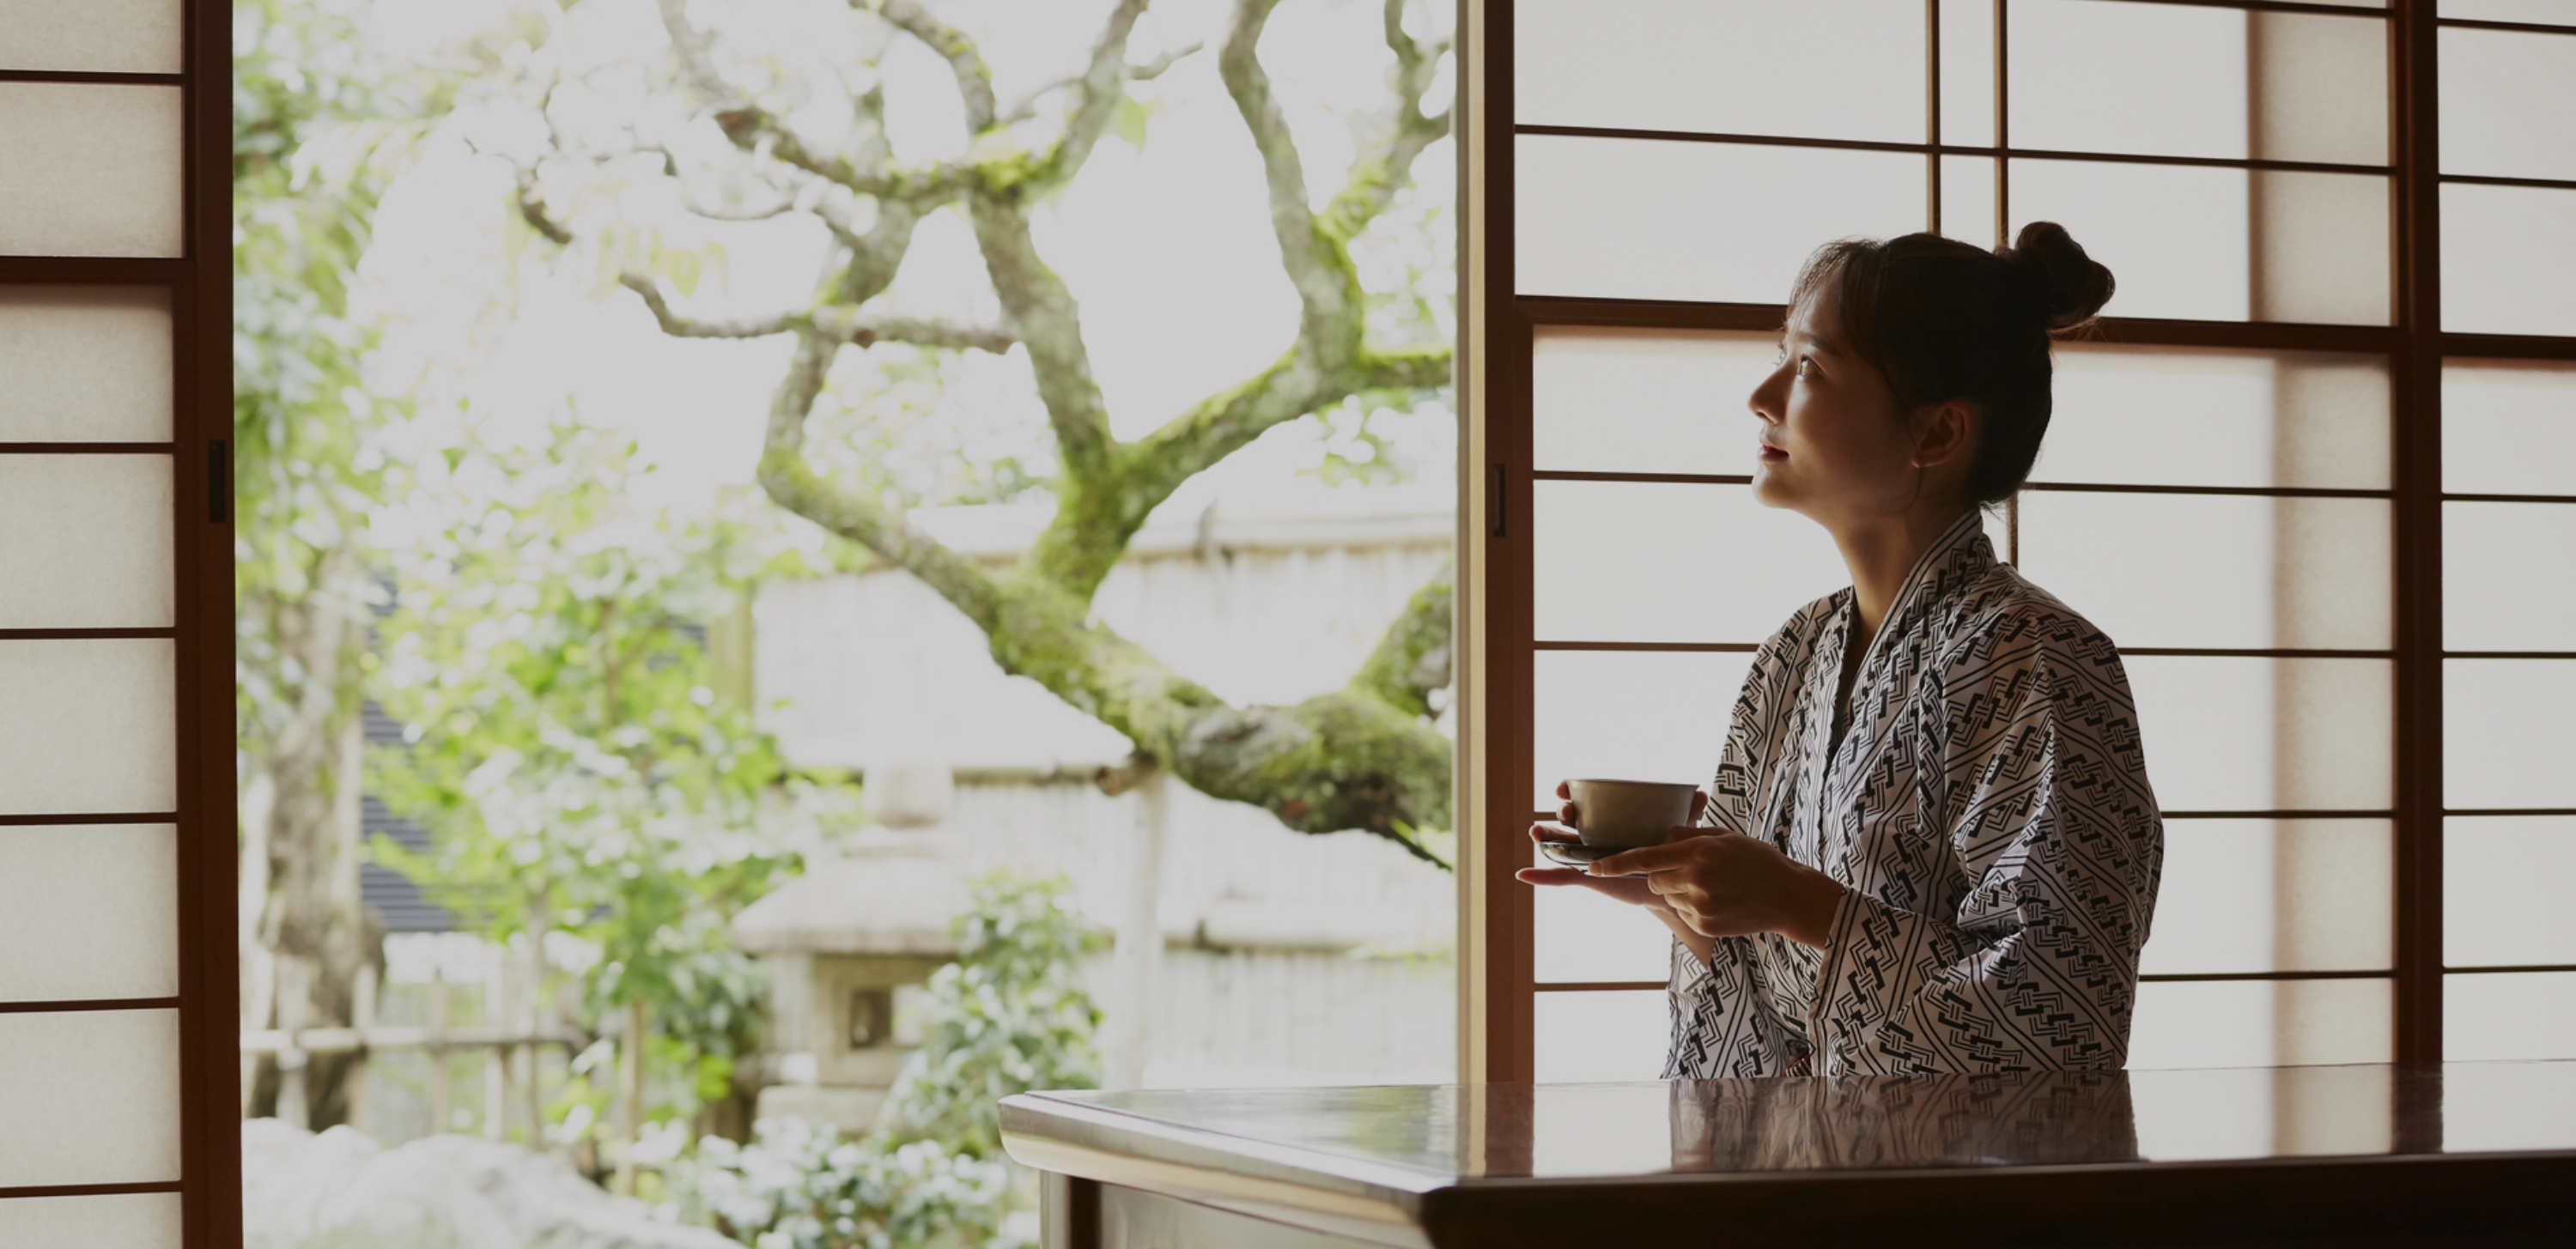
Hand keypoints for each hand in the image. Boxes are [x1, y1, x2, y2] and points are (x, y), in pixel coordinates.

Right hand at [1512, 781, 1709, 912]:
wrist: (1670, 887)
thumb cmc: (1669, 854)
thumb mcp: (1679, 831)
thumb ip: (1688, 811)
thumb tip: (1701, 792)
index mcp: (1608, 819)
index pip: (1583, 799)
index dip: (1570, 790)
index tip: (1565, 787)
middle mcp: (1594, 835)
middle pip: (1569, 819)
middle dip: (1562, 811)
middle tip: (1566, 809)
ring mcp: (1588, 856)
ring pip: (1558, 843)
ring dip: (1544, 836)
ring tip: (1537, 832)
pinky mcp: (1587, 877)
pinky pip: (1559, 877)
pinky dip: (1539, 876)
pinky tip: (1523, 874)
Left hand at [1589, 826, 1847, 949]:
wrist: (1788, 897)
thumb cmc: (1757, 860)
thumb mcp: (1724, 837)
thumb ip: (1688, 836)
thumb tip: (1660, 840)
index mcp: (1697, 853)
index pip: (1644, 858)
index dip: (1614, 864)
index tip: (1591, 868)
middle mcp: (1694, 880)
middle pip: (1653, 879)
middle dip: (1661, 873)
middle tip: (1690, 869)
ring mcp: (1698, 906)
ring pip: (1667, 896)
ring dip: (1678, 889)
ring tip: (1712, 886)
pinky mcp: (1703, 925)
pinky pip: (1682, 912)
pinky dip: (1692, 905)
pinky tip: (1718, 901)